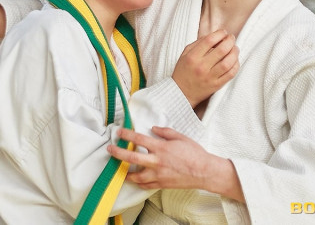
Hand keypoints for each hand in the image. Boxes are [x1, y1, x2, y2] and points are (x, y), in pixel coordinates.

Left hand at [108, 127, 243, 201]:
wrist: (204, 172)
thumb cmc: (194, 153)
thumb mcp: (181, 137)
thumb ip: (165, 132)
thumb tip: (154, 128)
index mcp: (161, 148)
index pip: (139, 139)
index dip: (127, 134)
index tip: (119, 132)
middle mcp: (157, 162)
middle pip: (132, 158)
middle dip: (118, 153)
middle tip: (110, 150)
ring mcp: (158, 174)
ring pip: (136, 176)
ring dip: (125, 173)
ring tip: (119, 169)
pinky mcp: (162, 184)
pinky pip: (146, 185)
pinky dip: (139, 183)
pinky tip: (136, 180)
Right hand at [172, 30, 238, 106]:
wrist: (181, 93)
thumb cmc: (183, 72)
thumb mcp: (185, 54)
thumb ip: (198, 43)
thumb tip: (214, 35)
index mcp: (193, 57)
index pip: (209, 40)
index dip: (219, 33)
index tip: (223, 32)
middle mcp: (201, 67)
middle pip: (222, 50)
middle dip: (230, 41)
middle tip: (231, 38)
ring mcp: (210, 77)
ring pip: (228, 62)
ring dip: (235, 53)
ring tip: (235, 48)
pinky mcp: (216, 85)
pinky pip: (231, 74)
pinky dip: (236, 65)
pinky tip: (235, 60)